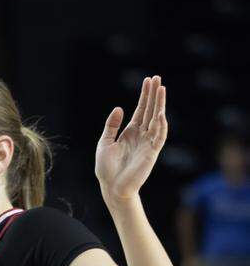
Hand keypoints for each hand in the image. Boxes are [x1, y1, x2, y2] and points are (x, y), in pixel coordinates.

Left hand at [95, 76, 168, 206]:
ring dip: (160, 105)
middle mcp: (141, 135)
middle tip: (157, 78)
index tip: (148, 81)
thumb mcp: (104, 142)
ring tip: (161, 89)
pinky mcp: (152, 152)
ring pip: (157, 120)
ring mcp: (148, 143)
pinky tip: (160, 113)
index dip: (145, 96)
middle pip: (151, 110)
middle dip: (154, 95)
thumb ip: (111, 125)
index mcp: (130, 132)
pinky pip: (159, 136)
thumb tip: (120, 108)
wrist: (111, 187)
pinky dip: (161, 125)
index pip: (141, 110)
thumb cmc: (107, 168)